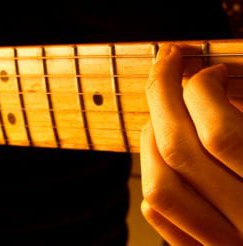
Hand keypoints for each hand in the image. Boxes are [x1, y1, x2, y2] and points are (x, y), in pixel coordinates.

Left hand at [140, 45, 242, 244]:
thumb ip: (241, 122)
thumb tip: (213, 78)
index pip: (221, 135)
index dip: (203, 90)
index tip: (210, 71)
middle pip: (179, 150)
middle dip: (162, 94)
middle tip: (165, 63)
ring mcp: (222, 243)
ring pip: (159, 185)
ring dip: (149, 136)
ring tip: (161, 108)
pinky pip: (159, 213)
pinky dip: (153, 174)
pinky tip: (161, 150)